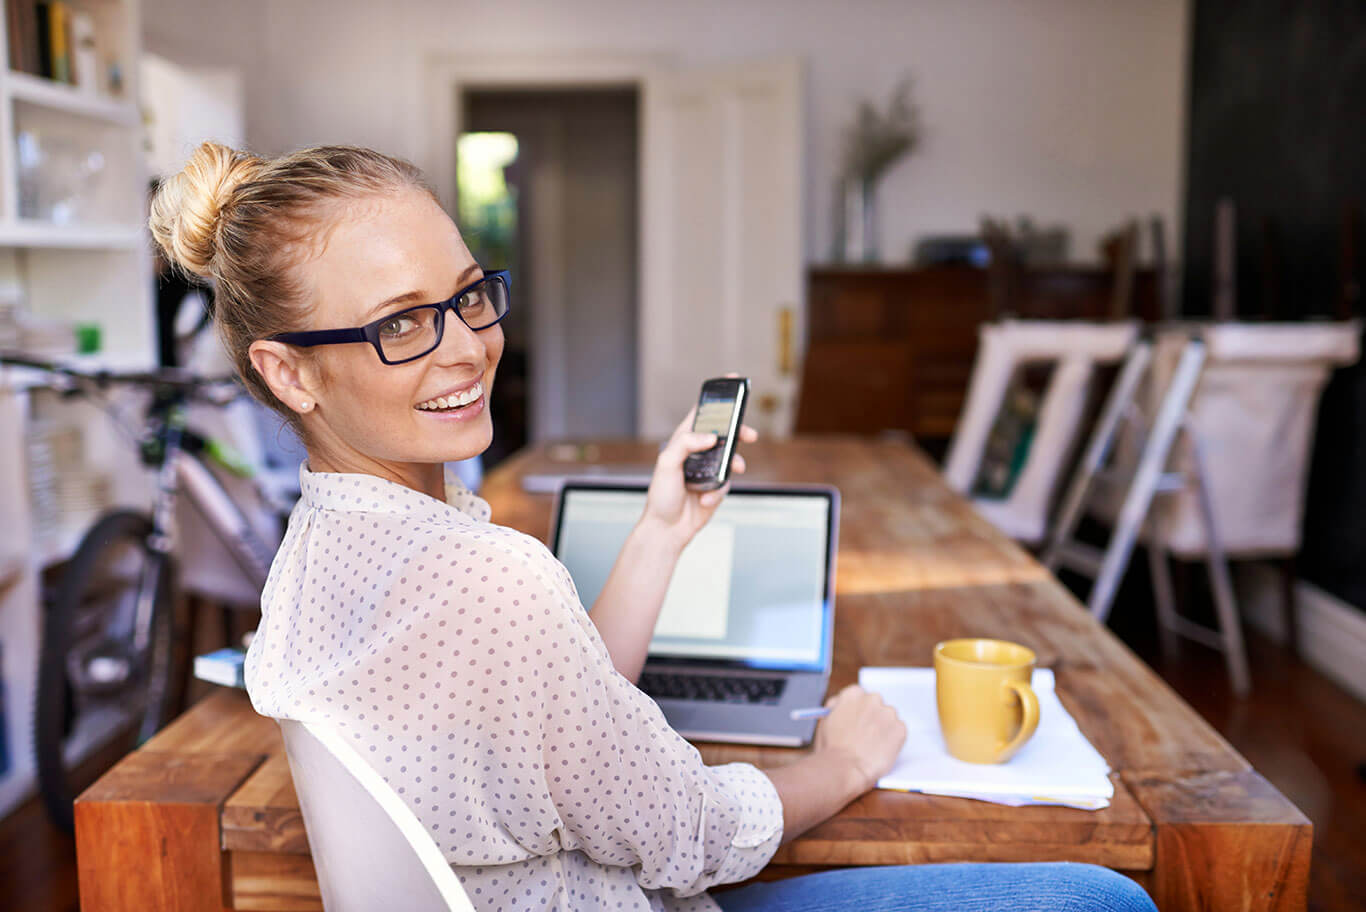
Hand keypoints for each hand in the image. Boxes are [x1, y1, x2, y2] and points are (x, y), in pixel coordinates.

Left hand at [640, 404, 757, 552]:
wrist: (667, 529)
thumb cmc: (661, 496)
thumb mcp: (666, 464)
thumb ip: (686, 444)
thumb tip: (710, 436)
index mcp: (683, 440)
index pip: (701, 413)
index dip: (716, 397)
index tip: (733, 380)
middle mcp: (697, 452)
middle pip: (725, 433)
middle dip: (739, 432)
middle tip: (750, 435)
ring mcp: (708, 470)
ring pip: (732, 458)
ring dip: (733, 465)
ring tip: (732, 471)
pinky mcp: (716, 488)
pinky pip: (727, 484)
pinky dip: (719, 492)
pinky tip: (706, 501)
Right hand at [813, 685, 906, 793]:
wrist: (845, 767)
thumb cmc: (832, 748)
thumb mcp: (825, 721)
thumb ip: (836, 708)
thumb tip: (839, 705)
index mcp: (853, 694)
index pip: (858, 695)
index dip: (857, 709)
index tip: (857, 718)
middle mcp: (872, 699)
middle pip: (875, 704)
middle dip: (871, 717)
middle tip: (865, 734)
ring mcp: (888, 714)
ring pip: (888, 718)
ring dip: (882, 728)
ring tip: (871, 746)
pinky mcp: (900, 729)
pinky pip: (898, 732)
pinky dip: (892, 741)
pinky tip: (880, 751)